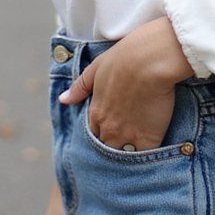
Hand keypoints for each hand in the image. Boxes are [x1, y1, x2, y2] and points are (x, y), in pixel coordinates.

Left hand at [56, 15, 193, 150]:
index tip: (111, 129)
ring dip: (128, 153)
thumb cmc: (124, 58)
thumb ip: (80, 87)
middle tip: (125, 142)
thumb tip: (63, 100)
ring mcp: (127, 135)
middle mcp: (108, 128)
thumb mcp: (96, 68)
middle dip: (113, 146)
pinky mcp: (148, 138)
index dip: (101, 133)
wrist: (149, 60)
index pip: (92, 134)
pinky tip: (152, 152)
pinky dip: (147, 155)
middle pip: (106, 148)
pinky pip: (144, 156)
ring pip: (122, 155)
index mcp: (95, 112)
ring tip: (137, 150)